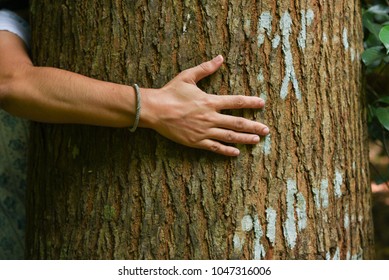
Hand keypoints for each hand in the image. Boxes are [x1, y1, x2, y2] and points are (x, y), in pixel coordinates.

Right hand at [140, 55, 268, 156]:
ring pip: (229, 136)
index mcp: (210, 101)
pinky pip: (215, 147)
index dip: (251, 102)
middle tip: (266, 130)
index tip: (262, 103)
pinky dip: (226, 150)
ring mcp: (204, 131)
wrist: (155, 110)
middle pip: (238, 122)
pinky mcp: (196, 142)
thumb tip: (220, 58)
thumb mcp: (188, 77)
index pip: (236, 102)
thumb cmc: (170, 92)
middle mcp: (210, 117)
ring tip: (257, 140)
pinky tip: (236, 152)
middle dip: (254, 126)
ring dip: (245, 138)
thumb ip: (206, 68)